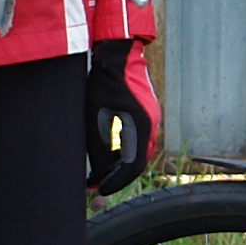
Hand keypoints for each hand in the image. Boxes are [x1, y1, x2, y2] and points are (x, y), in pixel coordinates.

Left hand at [85, 39, 157, 196]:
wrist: (117, 54)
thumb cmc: (103, 82)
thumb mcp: (95, 118)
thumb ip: (99, 147)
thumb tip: (100, 173)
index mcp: (141, 127)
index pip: (134, 167)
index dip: (116, 182)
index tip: (100, 190)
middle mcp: (151, 125)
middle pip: (138, 162)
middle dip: (117, 176)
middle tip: (96, 185)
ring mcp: (150, 118)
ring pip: (138, 151)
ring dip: (120, 164)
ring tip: (98, 172)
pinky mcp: (145, 113)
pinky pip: (138, 139)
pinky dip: (124, 151)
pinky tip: (107, 153)